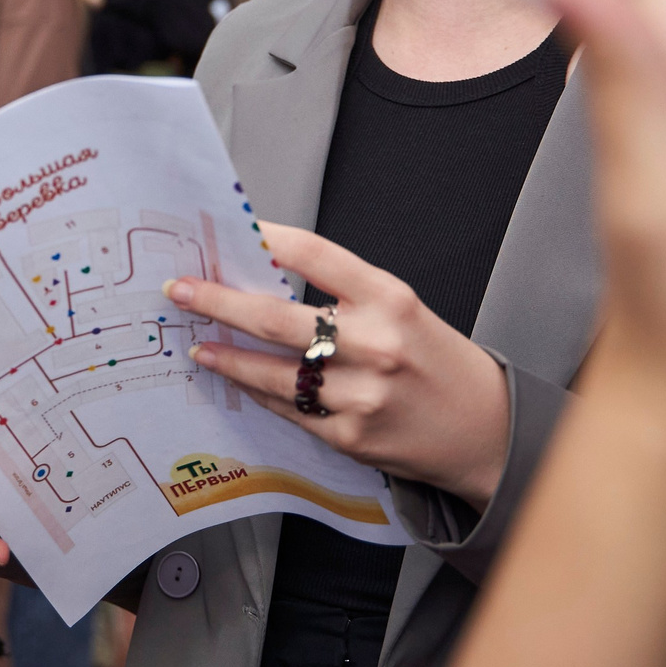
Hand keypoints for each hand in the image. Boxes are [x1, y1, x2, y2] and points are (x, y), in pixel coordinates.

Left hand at [169, 222, 510, 504]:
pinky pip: (287, 408)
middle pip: (276, 317)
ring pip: (271, 371)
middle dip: (218, 301)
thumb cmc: (436, 360)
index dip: (268, 238)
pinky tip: (237, 378)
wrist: (483, 428)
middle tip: (182, 291)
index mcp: (390, 299)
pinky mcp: (348, 436)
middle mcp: (375, 344)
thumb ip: (343, 293)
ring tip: (199, 342)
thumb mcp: (400, 308)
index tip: (233, 231)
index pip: (315, 254)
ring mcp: (360, 395)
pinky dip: (256, 391)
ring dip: (225, 355)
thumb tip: (267, 276)